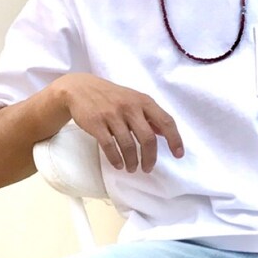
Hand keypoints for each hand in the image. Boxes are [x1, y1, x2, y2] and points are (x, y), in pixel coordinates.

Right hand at [59, 72, 183, 171]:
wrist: (79, 89)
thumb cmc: (112, 97)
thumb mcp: (134, 99)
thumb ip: (150, 116)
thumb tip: (166, 134)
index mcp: (143, 101)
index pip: (166, 121)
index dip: (174, 139)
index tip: (178, 155)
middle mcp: (130, 107)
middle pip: (148, 138)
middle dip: (150, 158)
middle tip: (147, 169)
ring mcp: (112, 114)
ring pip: (128, 145)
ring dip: (132, 161)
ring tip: (132, 168)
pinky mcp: (96, 123)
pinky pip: (109, 146)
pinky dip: (116, 159)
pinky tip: (119, 165)